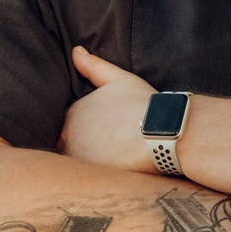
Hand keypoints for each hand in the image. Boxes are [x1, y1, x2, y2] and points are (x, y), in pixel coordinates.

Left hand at [60, 46, 158, 171]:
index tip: (105, 136)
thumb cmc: (143, 104)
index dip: (86, 133)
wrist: (161, 131)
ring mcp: (77, 156)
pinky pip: (83, 181)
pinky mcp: (88, 175)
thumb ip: (93, 66)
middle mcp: (69, 134)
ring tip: (111, 166)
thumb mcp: (118, 79)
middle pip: (69, 146)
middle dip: (83, 150)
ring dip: (86, 165)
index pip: (69, 126)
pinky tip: (108, 178)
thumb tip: (75, 50)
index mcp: (73, 112)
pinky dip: (91, 180)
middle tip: (110, 153)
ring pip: (75, 164)